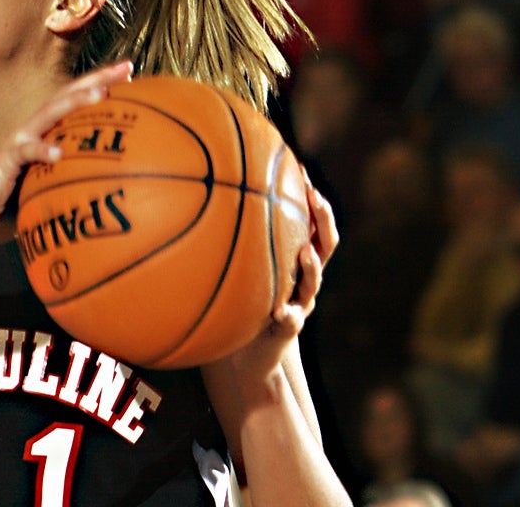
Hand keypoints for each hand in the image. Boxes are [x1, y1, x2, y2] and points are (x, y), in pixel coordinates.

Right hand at [0, 61, 132, 238]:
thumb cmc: (4, 210)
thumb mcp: (44, 195)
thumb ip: (69, 188)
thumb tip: (105, 199)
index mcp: (43, 135)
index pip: (75, 104)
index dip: (102, 87)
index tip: (132, 76)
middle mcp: (32, 131)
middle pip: (68, 95)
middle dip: (98, 79)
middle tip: (128, 67)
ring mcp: (17, 142)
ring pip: (49, 113)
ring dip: (76, 101)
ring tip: (102, 94)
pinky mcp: (4, 159)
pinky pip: (26, 151)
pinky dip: (42, 149)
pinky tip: (59, 153)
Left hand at [221, 179, 336, 385]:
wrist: (249, 352)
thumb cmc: (238, 303)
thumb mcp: (234, 269)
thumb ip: (225, 242)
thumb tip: (195, 197)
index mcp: (292, 259)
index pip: (310, 222)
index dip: (308, 196)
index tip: (299, 167)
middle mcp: (303, 279)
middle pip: (325, 245)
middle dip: (323, 221)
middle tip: (314, 197)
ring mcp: (300, 303)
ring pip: (313, 283)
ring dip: (311, 267)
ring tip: (305, 252)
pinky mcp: (289, 330)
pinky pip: (291, 322)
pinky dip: (288, 316)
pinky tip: (281, 312)